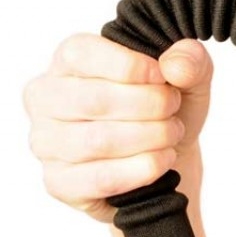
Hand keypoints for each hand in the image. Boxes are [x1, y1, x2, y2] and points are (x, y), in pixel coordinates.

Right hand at [25, 35, 212, 222]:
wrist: (169, 156)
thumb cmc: (166, 107)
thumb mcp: (188, 76)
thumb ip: (190, 60)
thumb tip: (176, 65)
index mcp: (68, 60)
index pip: (82, 54)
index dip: (130, 66)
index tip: (163, 77)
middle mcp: (45, 98)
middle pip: (93, 100)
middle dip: (148, 105)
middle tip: (172, 109)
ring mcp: (46, 142)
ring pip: (97, 141)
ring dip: (149, 137)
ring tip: (171, 134)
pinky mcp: (58, 182)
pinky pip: (100, 178)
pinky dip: (142, 169)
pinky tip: (162, 159)